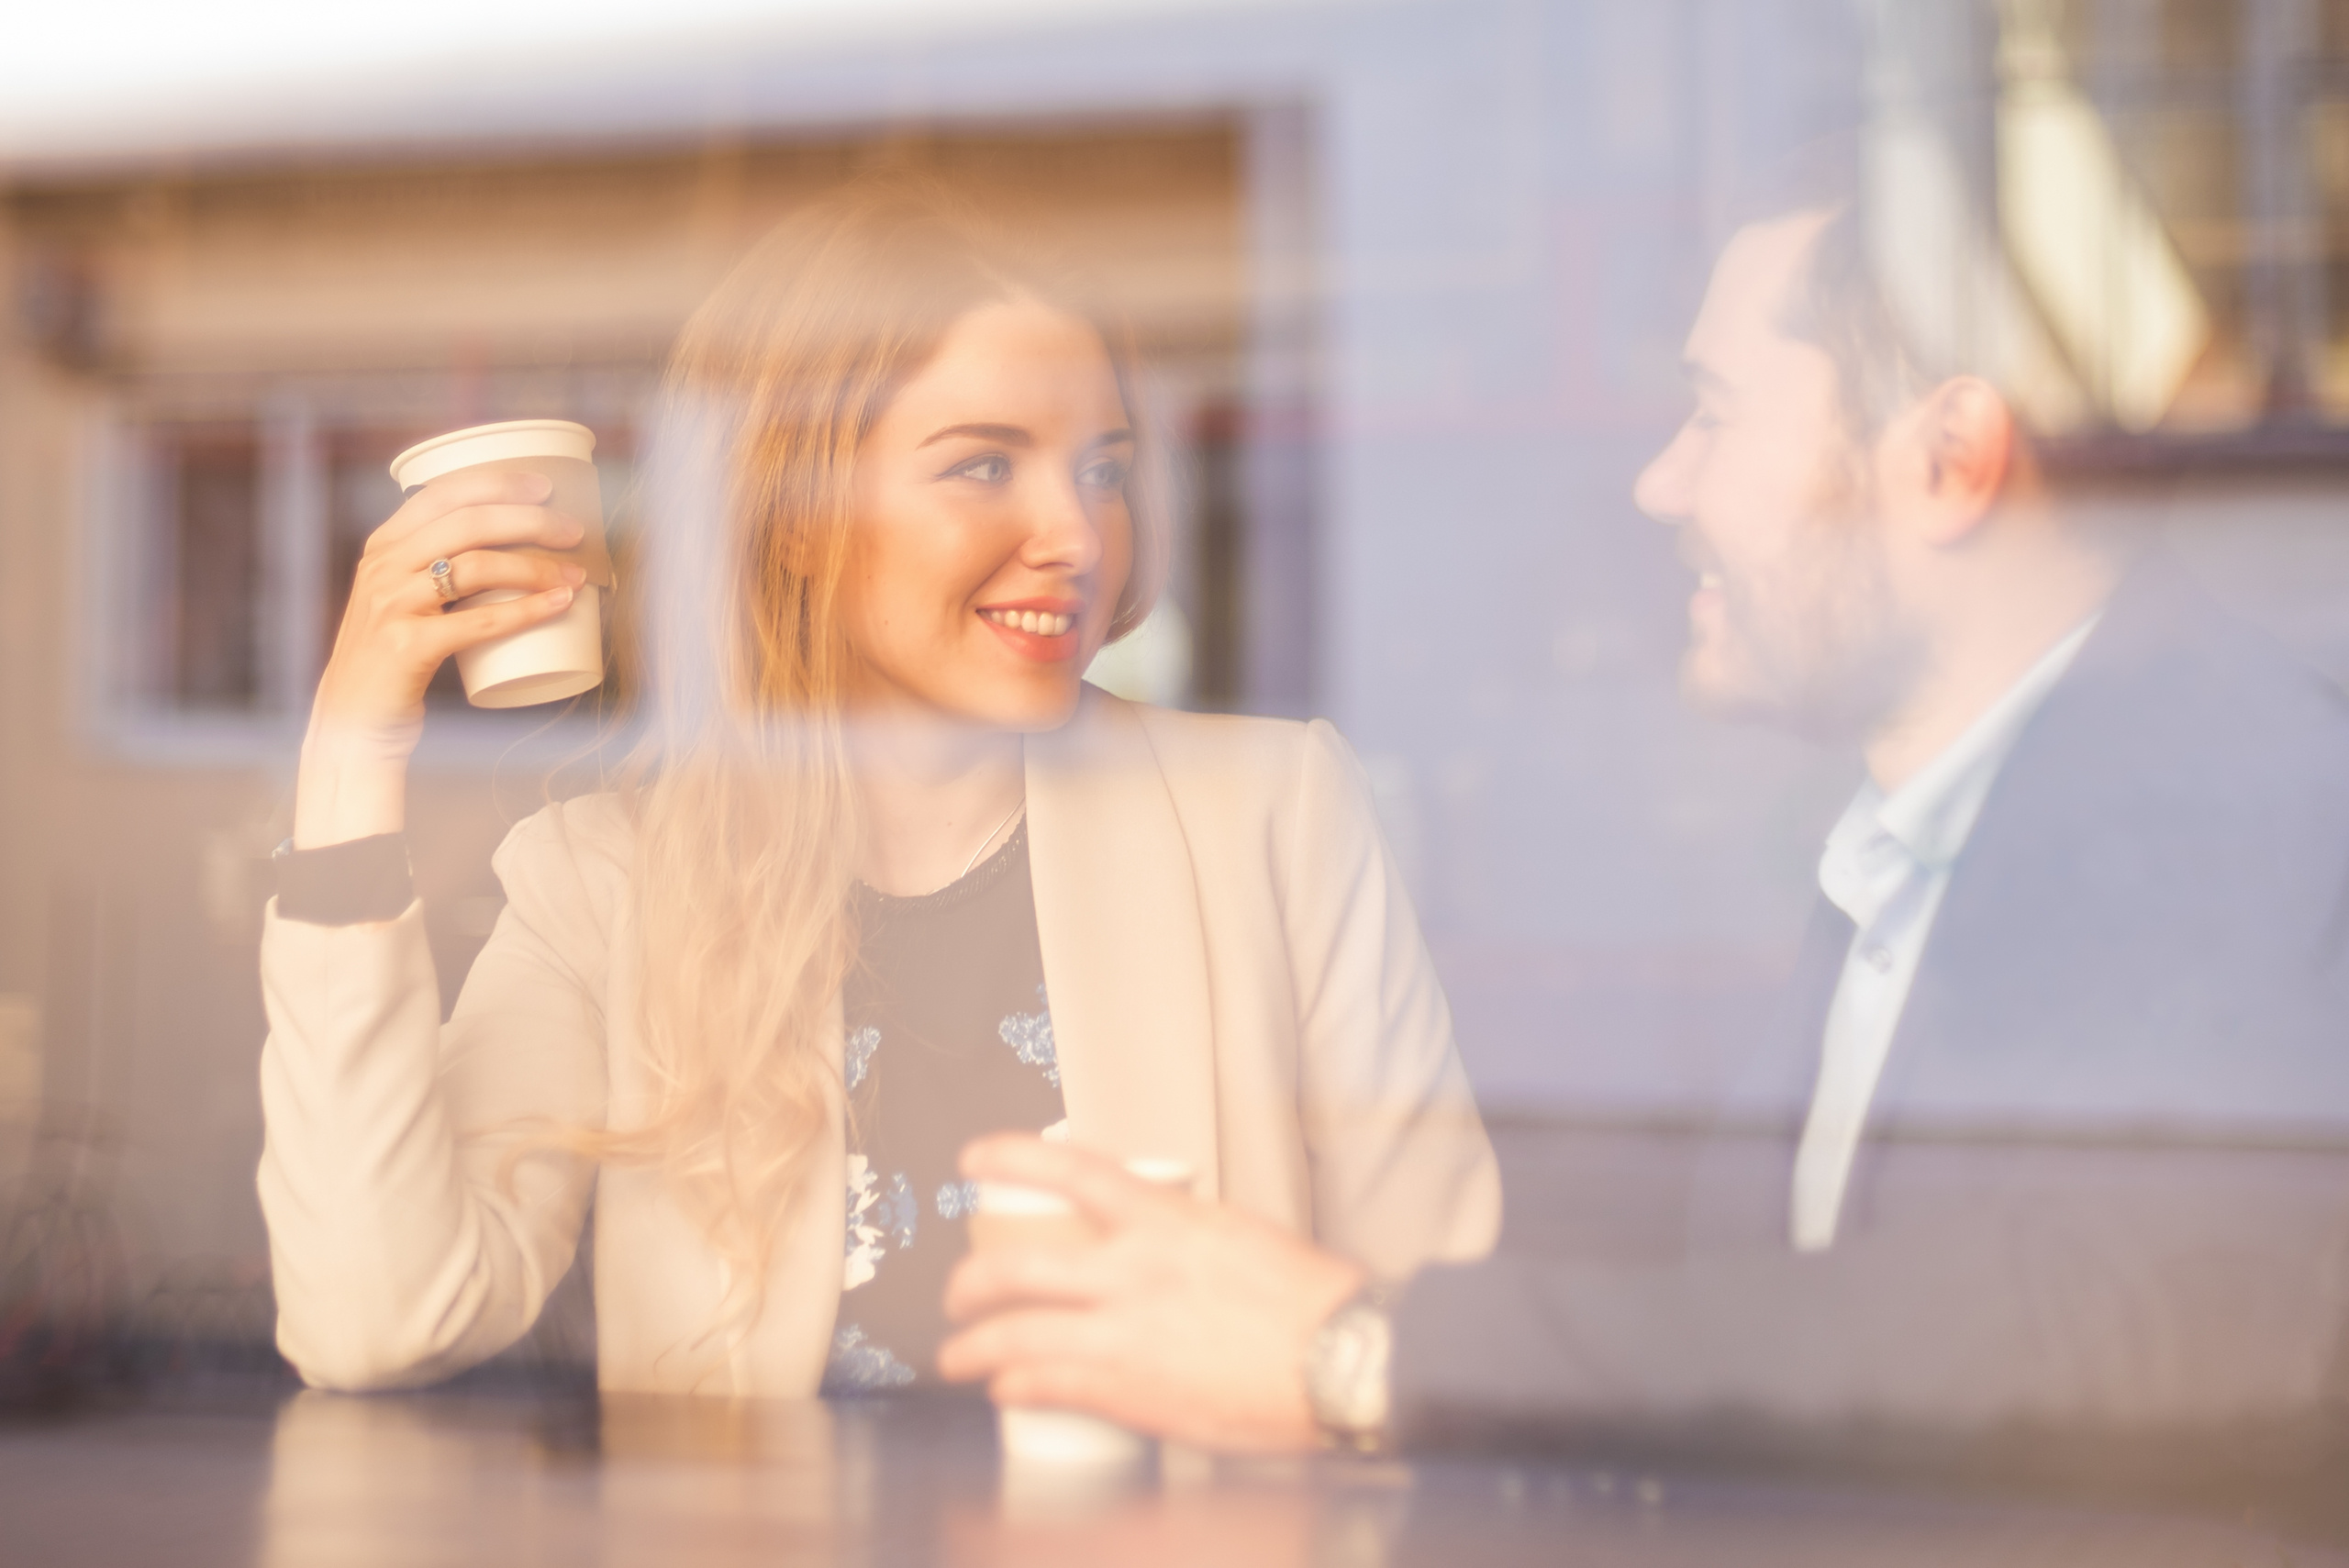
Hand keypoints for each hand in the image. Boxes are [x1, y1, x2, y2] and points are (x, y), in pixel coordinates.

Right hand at [294, 468, 585, 846]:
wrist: (351, 720)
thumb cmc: (391, 658)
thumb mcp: (398, 598)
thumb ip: (432, 568)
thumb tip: (508, 545)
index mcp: (383, 545)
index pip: (442, 493)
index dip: (497, 483)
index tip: (543, 486)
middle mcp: (383, 566)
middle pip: (468, 524)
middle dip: (530, 521)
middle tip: (574, 531)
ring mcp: (392, 605)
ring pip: (476, 567)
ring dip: (535, 566)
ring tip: (576, 574)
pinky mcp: (407, 646)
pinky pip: (477, 622)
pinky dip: (525, 611)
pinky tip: (559, 604)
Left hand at [937, 1134, 1367, 1454]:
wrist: (1341, 1362)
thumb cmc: (1307, 1301)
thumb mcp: (1235, 1237)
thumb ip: (1179, 1239)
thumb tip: (1149, 1247)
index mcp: (1166, 1221)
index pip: (1069, 1171)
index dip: (1010, 1157)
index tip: (972, 1157)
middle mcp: (1134, 1270)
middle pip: (1018, 1265)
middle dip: (971, 1280)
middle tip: (958, 1291)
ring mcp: (1125, 1333)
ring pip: (1016, 1332)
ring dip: (973, 1346)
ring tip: (958, 1356)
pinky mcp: (1129, 1391)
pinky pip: (1047, 1385)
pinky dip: (1015, 1388)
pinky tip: (1006, 1392)